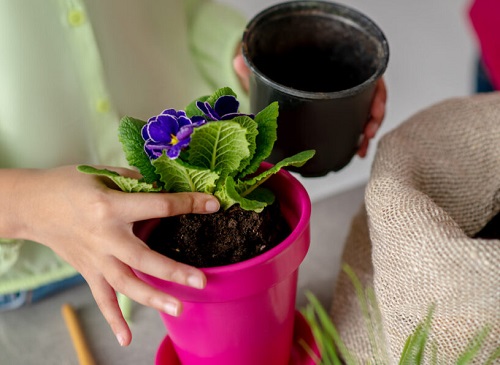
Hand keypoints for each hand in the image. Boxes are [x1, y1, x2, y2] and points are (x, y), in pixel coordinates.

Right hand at [1, 166, 219, 345]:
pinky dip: (113, 319)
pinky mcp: (87, 270)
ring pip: (125, 283)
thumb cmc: (69, 184)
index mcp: (112, 206)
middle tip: (201, 281)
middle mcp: (105, 236)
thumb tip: (165, 189)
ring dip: (152, 298)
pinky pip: (101, 298)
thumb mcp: (103, 173)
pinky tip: (127, 338)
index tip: (213, 205)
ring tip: (179, 308)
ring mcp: (96, 258)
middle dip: (173, 271)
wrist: (32, 205)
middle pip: (143, 258)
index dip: (188, 204)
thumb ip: (136, 182)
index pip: (158, 206)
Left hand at [233, 51, 386, 156]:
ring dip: (367, 130)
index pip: (365, 75)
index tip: (375, 108)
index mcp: (332, 66)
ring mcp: (339, 99)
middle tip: (368, 132)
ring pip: (364, 113)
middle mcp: (340, 81)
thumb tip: (238, 62)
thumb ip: (254, 67)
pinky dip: (357, 138)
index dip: (376, 93)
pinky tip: (355, 150)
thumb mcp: (267, 68)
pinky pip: (353, 124)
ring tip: (361, 147)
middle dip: (374, 117)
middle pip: (370, 96)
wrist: (274, 76)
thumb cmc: (276, 70)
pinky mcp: (335, 114)